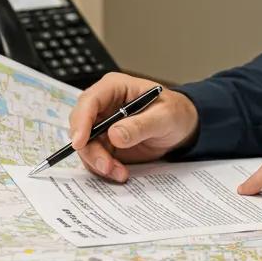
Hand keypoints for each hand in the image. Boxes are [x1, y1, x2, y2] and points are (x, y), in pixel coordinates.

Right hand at [68, 73, 198, 181]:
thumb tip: (114, 134)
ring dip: (98, 163)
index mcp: (114, 88)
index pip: (89, 101)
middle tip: (106, 165)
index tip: (80, 142)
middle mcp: (103, 105)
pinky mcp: (105, 144)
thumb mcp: (164, 117)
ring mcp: (102, 125)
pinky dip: (104, 168)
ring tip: (120, 172)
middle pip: (81, 126)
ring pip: (85, 146)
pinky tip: (121, 172)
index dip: (81, 121)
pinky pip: (95, 158)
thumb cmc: (175, 112)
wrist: (181, 128)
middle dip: (90, 149)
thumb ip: (141, 125)